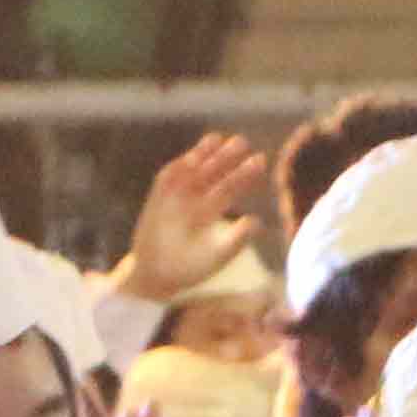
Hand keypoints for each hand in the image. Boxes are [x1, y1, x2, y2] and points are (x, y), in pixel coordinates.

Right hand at [116, 129, 268, 307]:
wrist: (157, 277)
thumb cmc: (191, 268)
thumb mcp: (219, 255)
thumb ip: (237, 239)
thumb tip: (257, 221)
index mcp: (212, 210)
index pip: (230, 186)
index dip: (244, 174)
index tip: (259, 159)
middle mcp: (195, 199)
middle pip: (213, 173)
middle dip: (226, 157)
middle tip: (241, 142)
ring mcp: (175, 197)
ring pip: (191, 170)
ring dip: (201, 154)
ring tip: (215, 139)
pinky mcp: (157, 198)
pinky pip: (167, 179)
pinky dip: (177, 169)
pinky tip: (191, 159)